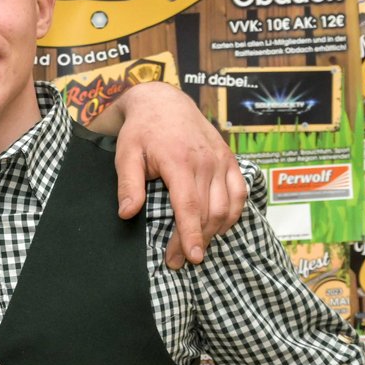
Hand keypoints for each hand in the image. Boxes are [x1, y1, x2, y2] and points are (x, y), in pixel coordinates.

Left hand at [108, 82, 246, 268]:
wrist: (164, 102)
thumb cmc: (141, 132)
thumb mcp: (125, 155)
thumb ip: (128, 184)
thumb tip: (127, 214)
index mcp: (179, 161)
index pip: (189, 206)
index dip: (190, 235)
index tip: (190, 258)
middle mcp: (206, 161)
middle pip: (208, 212)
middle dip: (196, 241)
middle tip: (178, 262)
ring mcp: (221, 160)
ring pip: (226, 206)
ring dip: (214, 232)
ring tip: (196, 248)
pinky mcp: (230, 160)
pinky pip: (239, 193)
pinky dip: (233, 214)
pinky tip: (219, 229)